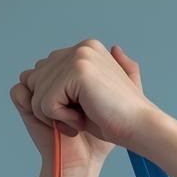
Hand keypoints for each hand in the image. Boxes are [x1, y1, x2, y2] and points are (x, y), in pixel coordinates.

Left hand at [10, 41, 156, 167]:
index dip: (54, 97)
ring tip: (81, 120)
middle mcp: (82, 48)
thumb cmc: (121, 117)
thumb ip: (101, 70)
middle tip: (78, 118)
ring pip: (38, 93)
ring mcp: (80, 57)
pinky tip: (80, 121)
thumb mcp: (103, 89)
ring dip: (55, 116)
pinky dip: (60, 119)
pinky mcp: (77, 73)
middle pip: (36, 80)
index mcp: (88, 48)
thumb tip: (116, 49)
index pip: (43, 71)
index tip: (79, 110)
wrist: (140, 129)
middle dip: (50, 106)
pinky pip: (45, 103)